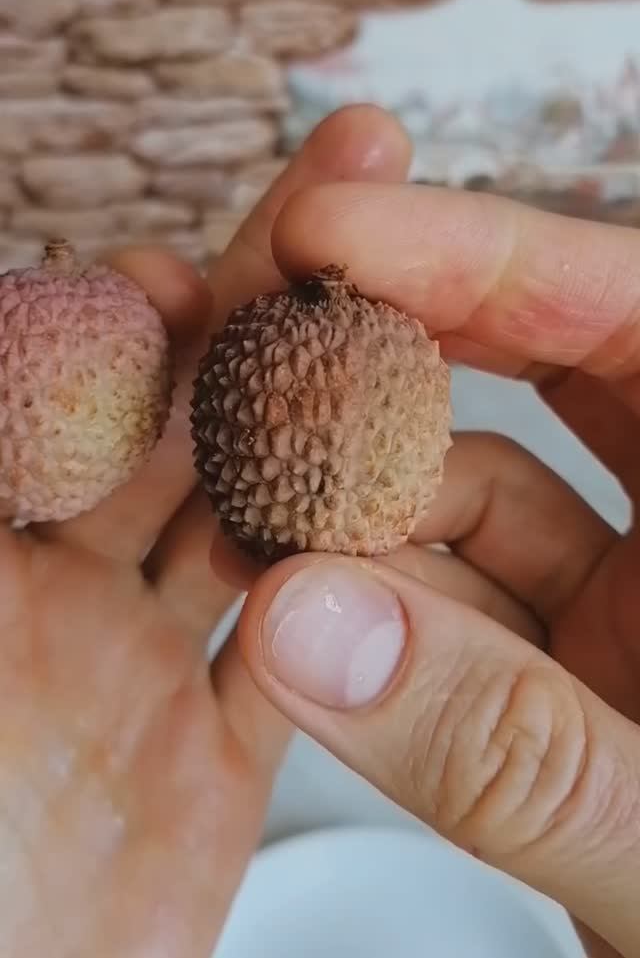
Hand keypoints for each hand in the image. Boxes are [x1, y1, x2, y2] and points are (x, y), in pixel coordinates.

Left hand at [0, 106, 411, 956]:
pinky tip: (389, 532)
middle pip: (183, 423)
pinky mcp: (211, 759)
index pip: (72, 392)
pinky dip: (341, 598)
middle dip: (257, 322)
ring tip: (392, 362)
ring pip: (253, 522)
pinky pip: (291, 653)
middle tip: (342, 224)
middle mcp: (63, 594)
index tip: (183, 275)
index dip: (128, 323)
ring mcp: (142, 670)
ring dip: (320, 444)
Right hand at [238, 180, 639, 957]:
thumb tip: (307, 628)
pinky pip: (467, 595)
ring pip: (491, 485)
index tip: (334, 233)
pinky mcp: (581, 665)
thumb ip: (510, 745)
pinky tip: (310, 613)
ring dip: (368, 499)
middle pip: (560, 362)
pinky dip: (383, 598)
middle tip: (274, 327)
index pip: (635, 312)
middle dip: (408, 343)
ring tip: (264, 523)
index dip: (484, 257)